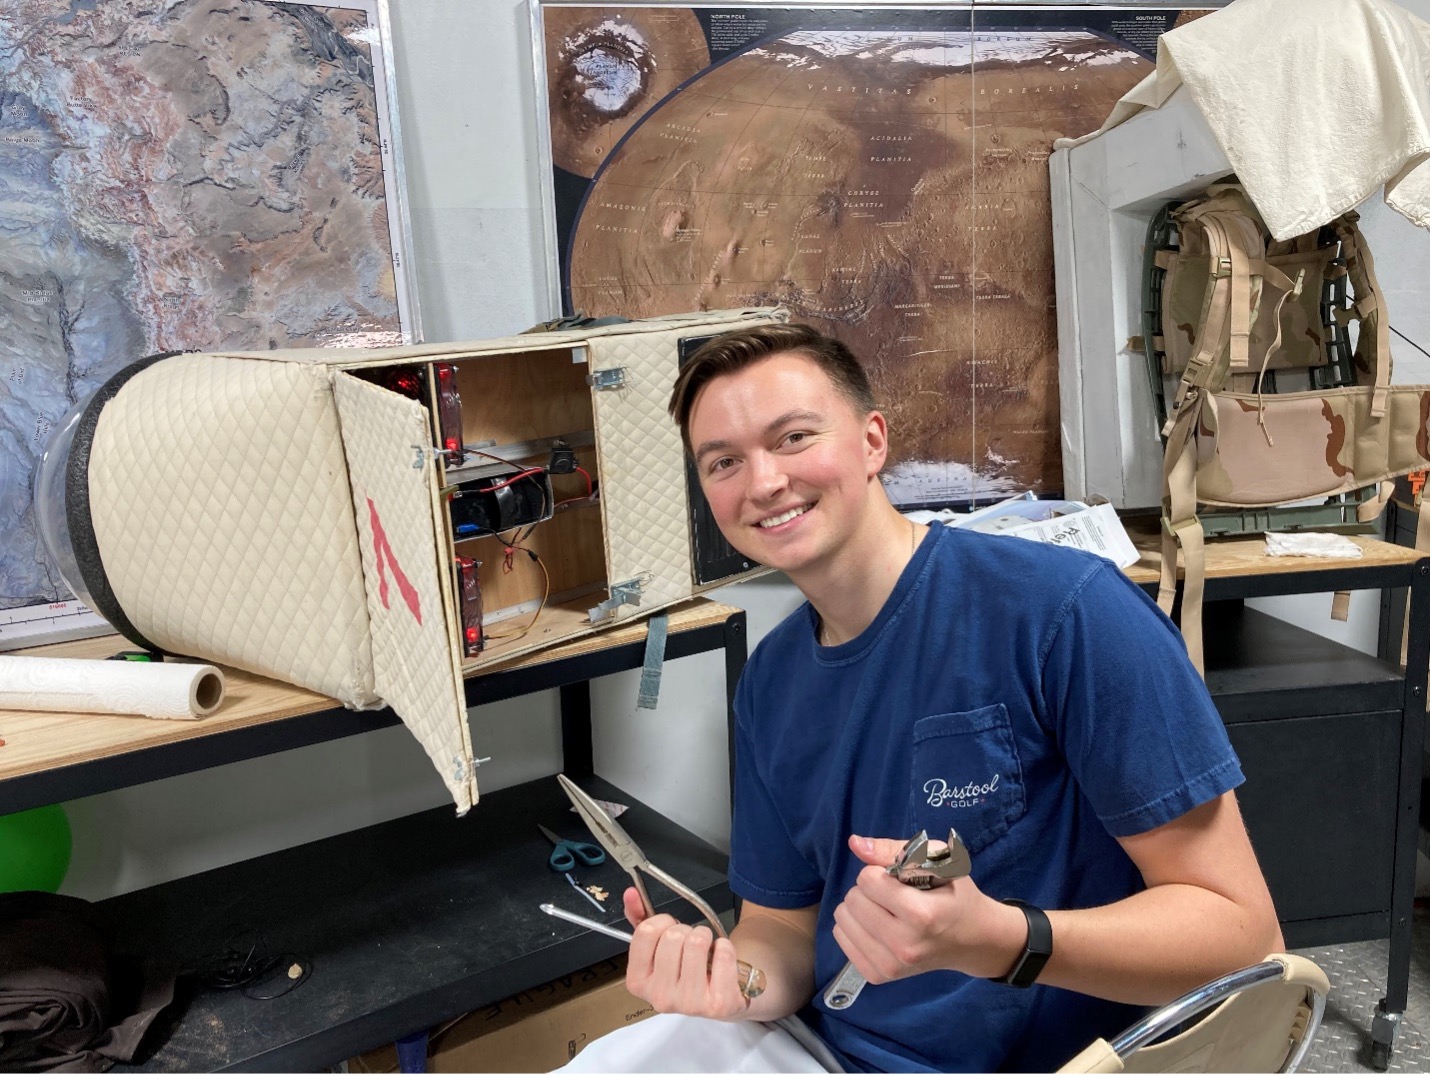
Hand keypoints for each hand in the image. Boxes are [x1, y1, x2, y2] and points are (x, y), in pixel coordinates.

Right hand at [622, 886, 750, 1019]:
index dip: (662, 921)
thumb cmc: (687, 968)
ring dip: (706, 936)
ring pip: (697, 942)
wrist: (721, 995)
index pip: (646, 932)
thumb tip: (631, 893)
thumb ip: (640, 918)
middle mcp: (659, 998)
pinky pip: (723, 953)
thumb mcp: (659, 946)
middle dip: (685, 930)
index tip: (669, 929)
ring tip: (706, 951)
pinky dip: (725, 947)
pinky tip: (720, 961)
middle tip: (690, 945)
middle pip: (672, 936)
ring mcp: (689, 1004)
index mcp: (638, 982)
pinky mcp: (719, 1003)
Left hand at [830, 835, 1025, 984]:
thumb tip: (854, 843)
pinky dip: (854, 927)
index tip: (897, 880)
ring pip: (842, 920)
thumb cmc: (956, 895)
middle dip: (868, 890)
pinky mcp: (879, 976)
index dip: (879, 872)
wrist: (973, 941)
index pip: (867, 880)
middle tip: (892, 897)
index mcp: (921, 915)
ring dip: (859, 908)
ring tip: (884, 911)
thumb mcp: (938, 861)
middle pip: (853, 900)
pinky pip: (842, 940)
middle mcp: (904, 945)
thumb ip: (893, 849)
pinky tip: (875, 927)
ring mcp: (891, 966)